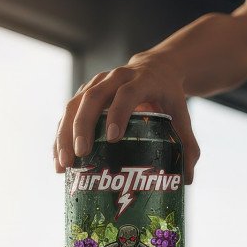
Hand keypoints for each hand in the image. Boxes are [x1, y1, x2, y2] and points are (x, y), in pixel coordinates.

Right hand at [53, 54, 200, 184]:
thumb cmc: (168, 95)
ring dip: (65, 134)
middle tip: (80, 155)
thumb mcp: (182, 115)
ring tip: (63, 164)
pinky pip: (68, 113)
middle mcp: (115, 78)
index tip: (112, 138)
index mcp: (142, 80)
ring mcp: (96, 84)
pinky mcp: (84, 93)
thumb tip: (186, 179)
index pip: (127, 94)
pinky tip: (58, 160)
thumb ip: (188, 144)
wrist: (155, 67)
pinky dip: (61, 136)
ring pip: (74, 105)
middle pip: (93, 98)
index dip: (118, 113)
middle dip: (83, 127)